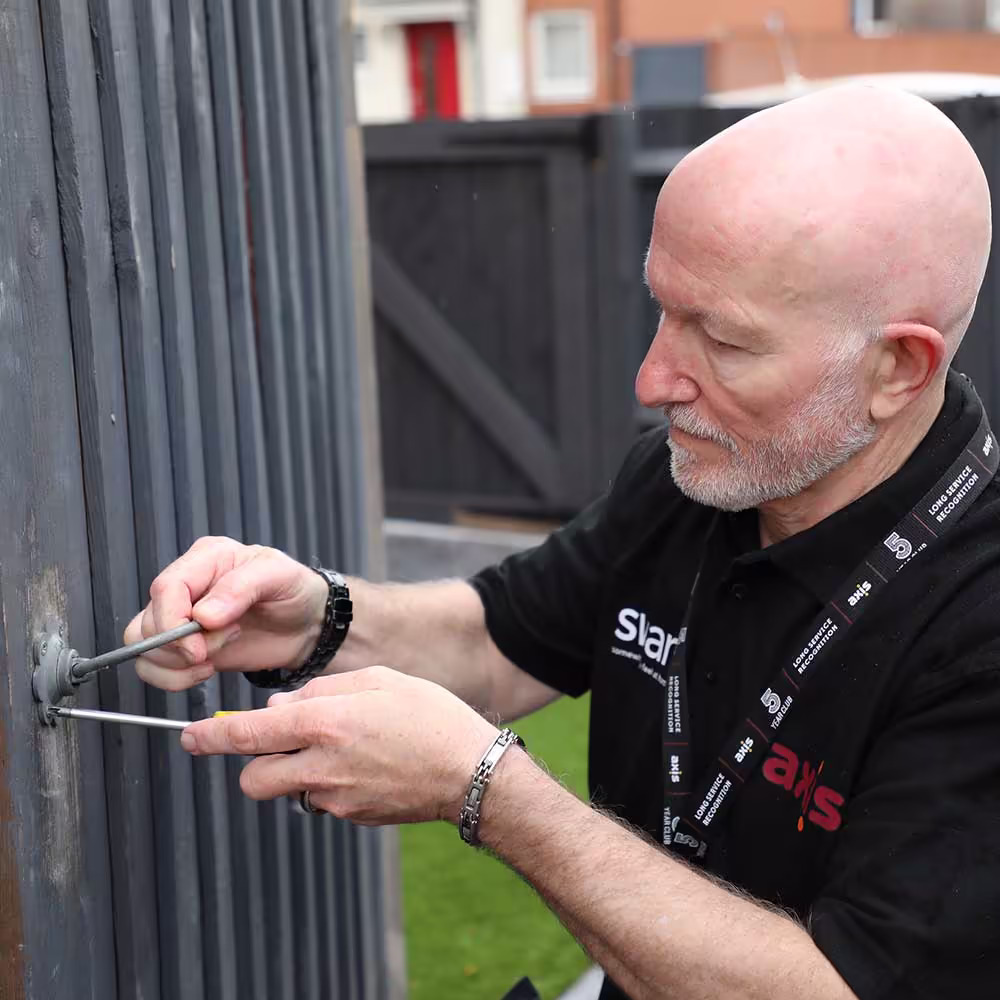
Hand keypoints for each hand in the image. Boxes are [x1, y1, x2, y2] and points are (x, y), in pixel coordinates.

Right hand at [124, 536, 327, 690]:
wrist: (308, 624)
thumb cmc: (295, 591)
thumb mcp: (279, 576)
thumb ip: (241, 588)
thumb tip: (203, 615)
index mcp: (206, 559)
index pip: (166, 588)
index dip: (173, 621)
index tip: (198, 645)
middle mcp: (188, 587)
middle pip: (147, 620)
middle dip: (180, 646)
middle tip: (215, 649)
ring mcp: (183, 618)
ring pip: (141, 645)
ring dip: (175, 664)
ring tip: (214, 657)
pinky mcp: (185, 647)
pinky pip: (153, 667)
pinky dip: (173, 678)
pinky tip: (206, 670)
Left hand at [178, 666, 501, 825]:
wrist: (470, 771)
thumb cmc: (429, 715)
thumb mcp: (378, 679)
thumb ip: (322, 688)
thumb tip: (280, 708)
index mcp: (325, 721)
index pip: (246, 734)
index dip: (210, 736)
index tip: (190, 736)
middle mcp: (321, 764)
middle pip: (252, 777)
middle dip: (252, 762)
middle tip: (276, 743)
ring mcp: (335, 798)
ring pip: (287, 790)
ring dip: (292, 773)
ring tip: (335, 750)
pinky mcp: (352, 817)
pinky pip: (321, 801)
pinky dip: (327, 785)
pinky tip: (363, 767)